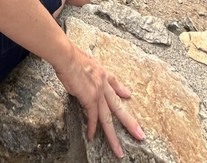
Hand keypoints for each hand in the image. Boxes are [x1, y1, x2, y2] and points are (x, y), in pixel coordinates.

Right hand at [54, 43, 144, 158]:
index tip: (128, 95)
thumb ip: (85, 65)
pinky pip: (92, 118)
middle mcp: (103, 84)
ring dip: (113, 137)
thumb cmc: (70, 55)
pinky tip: (91, 136)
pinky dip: (91, 128)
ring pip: (108, 119)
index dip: (121, 90)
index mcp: (102, 72)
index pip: (114, 82)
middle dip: (130, 123)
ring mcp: (98, 93)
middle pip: (118, 107)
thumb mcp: (83, 58)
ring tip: (119, 151)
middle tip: (140, 134)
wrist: (67, 56)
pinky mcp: (90, 99)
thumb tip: (79, 65)